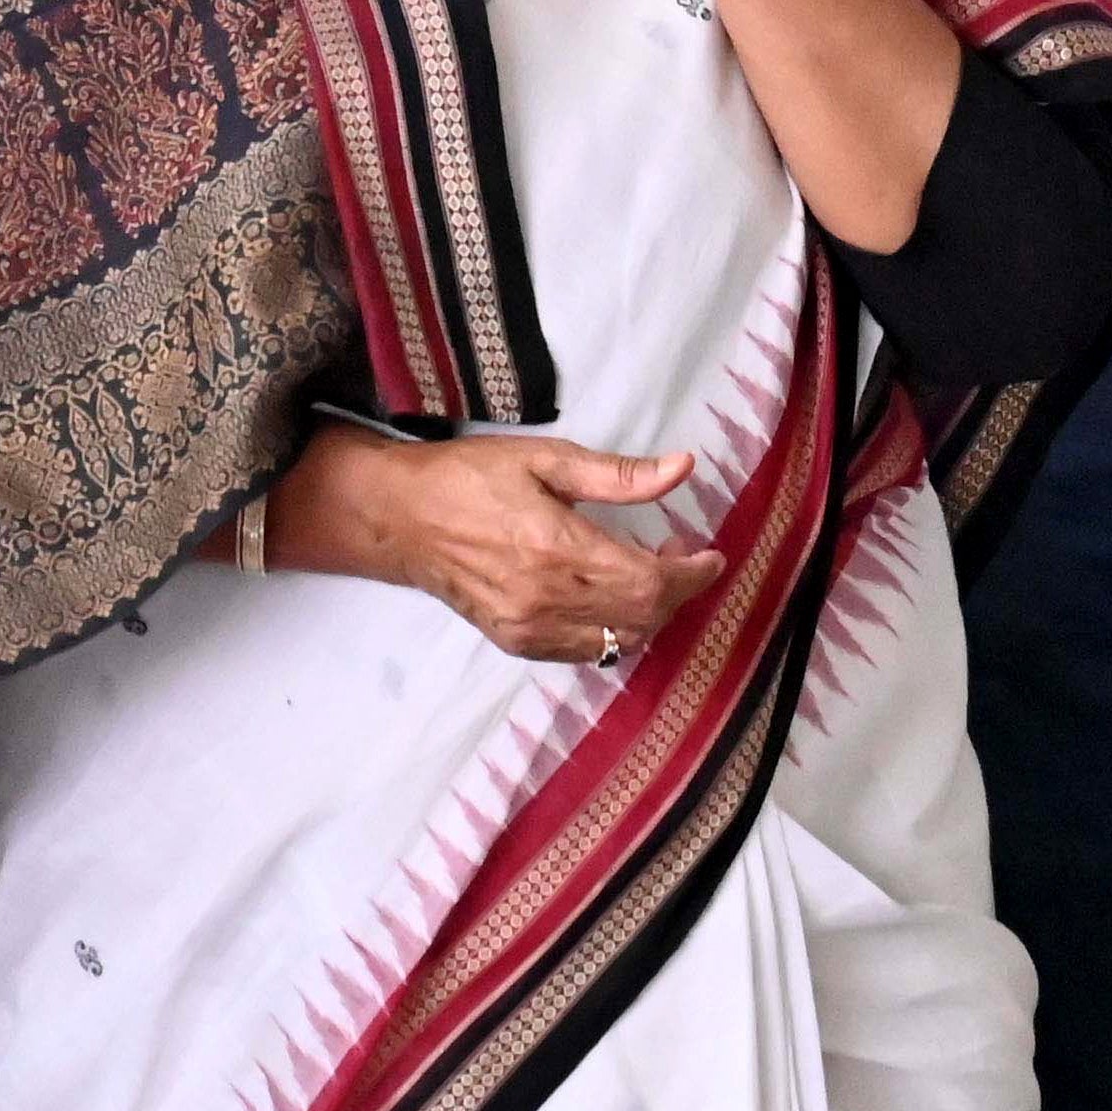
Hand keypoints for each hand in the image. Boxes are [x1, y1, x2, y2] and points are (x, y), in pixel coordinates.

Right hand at [266, 423, 725, 664]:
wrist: (401, 518)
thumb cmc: (469, 478)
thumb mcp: (546, 459)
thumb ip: (619, 474)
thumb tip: (683, 468)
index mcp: (558, 549)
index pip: (652, 582)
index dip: (692, 573)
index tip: (710, 553)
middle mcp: (548, 600)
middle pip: (643, 616)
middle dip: (678, 591)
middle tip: (683, 554)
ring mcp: (530, 629)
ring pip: (619, 641)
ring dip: (650, 614)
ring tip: (652, 572)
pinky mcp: (516, 643)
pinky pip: (586, 651)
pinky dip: (615, 630)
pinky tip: (614, 598)